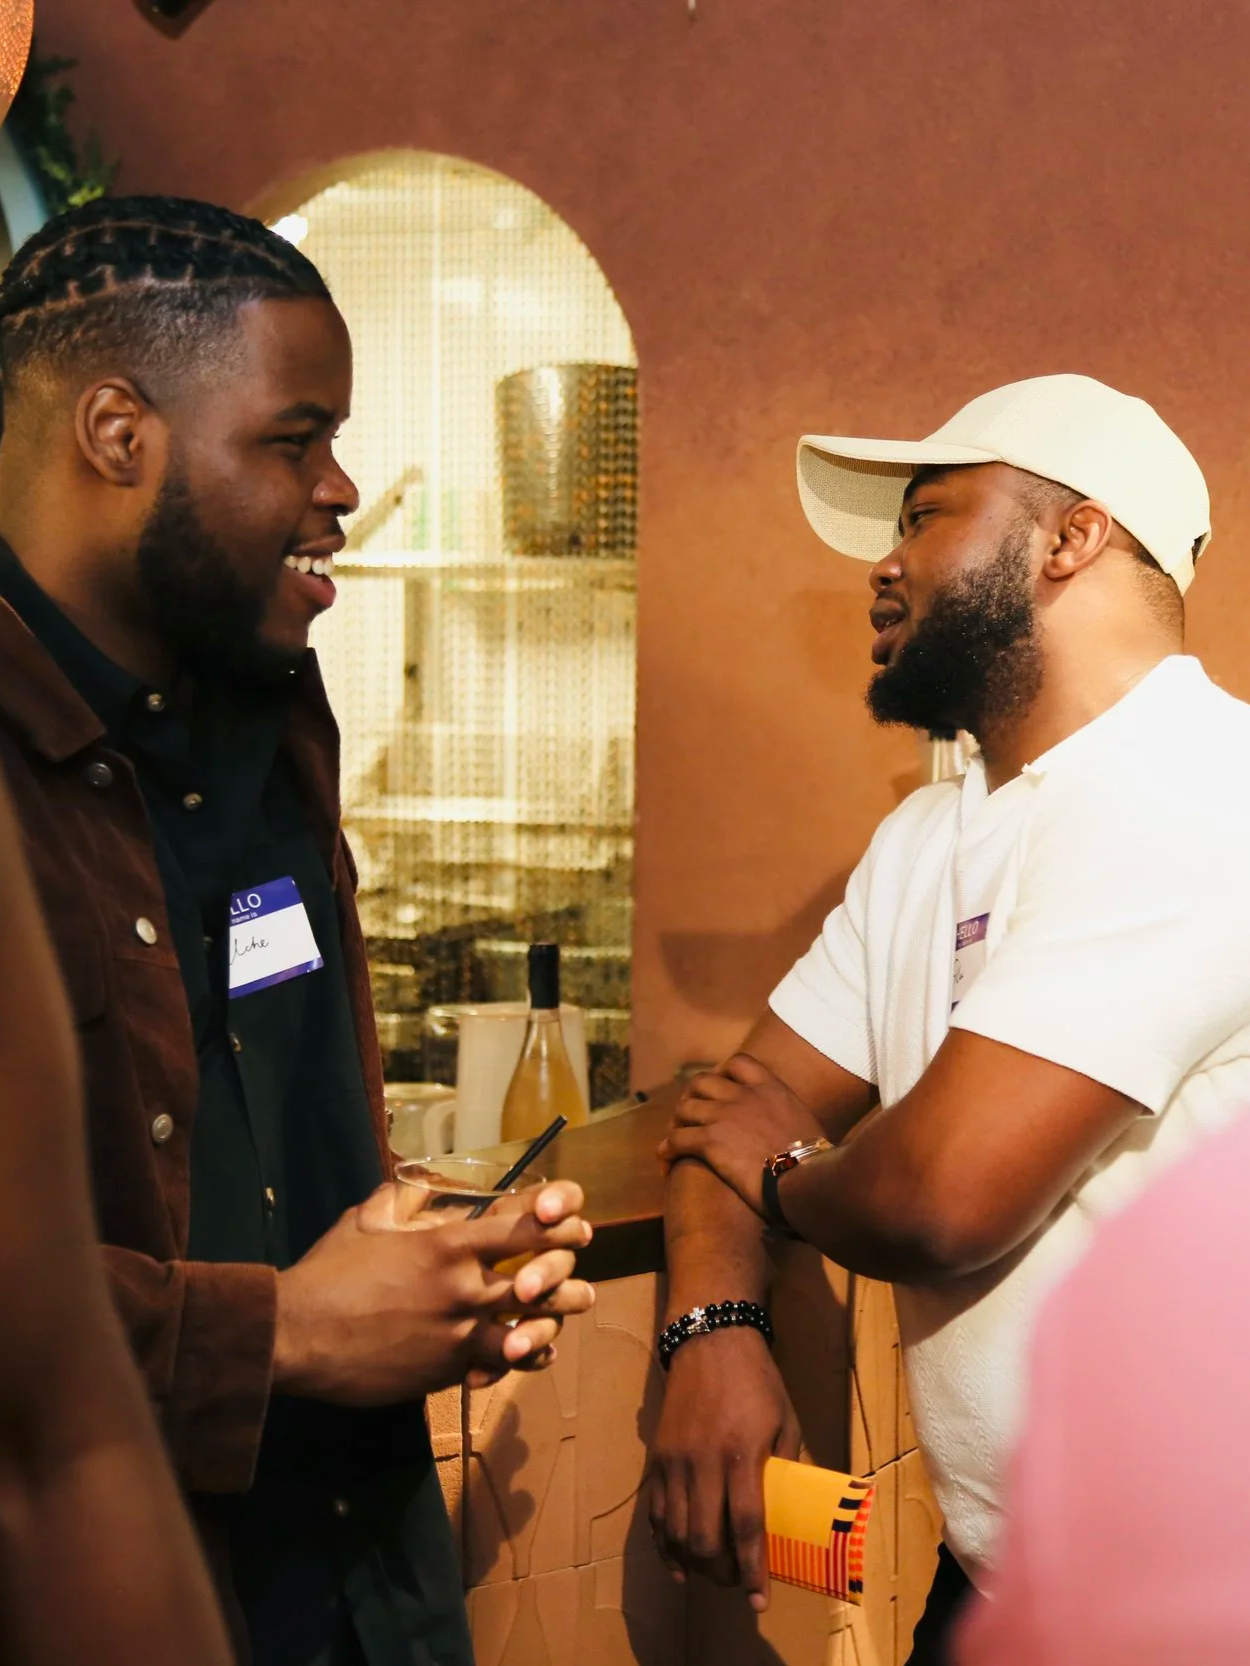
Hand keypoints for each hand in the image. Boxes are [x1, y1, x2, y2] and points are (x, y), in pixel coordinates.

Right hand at [273, 1180, 594, 1403]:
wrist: (297, 1335)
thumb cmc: (328, 1274)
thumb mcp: (365, 1222)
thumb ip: (398, 1204)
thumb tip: (411, 1186)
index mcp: (446, 1245)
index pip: (520, 1226)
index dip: (556, 1222)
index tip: (575, 1219)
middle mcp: (462, 1287)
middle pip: (539, 1279)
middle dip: (567, 1276)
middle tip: (583, 1276)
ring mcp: (457, 1333)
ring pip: (529, 1329)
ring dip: (554, 1321)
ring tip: (572, 1315)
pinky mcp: (445, 1370)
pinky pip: (498, 1364)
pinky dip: (519, 1358)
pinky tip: (532, 1354)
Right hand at [649, 1325, 800, 1610]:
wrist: (709, 1338)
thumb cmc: (757, 1380)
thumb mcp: (785, 1422)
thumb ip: (784, 1468)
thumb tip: (790, 1512)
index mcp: (741, 1454)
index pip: (744, 1527)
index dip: (752, 1569)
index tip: (760, 1600)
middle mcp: (702, 1462)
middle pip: (704, 1538)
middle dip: (722, 1573)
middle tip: (738, 1582)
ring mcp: (674, 1461)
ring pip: (676, 1532)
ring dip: (695, 1563)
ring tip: (714, 1574)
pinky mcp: (657, 1457)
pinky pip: (657, 1513)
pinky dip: (666, 1544)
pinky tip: (679, 1563)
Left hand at [657, 1053, 825, 1215]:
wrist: (807, 1180)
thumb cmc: (817, 1164)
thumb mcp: (808, 1127)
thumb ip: (791, 1120)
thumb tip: (796, 1137)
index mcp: (771, 1088)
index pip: (738, 1063)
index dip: (721, 1072)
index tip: (717, 1088)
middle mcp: (744, 1095)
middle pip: (702, 1082)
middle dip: (691, 1097)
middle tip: (689, 1117)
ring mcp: (725, 1115)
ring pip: (685, 1109)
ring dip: (676, 1124)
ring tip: (674, 1141)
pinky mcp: (710, 1141)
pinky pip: (676, 1140)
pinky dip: (666, 1150)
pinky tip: (666, 1162)